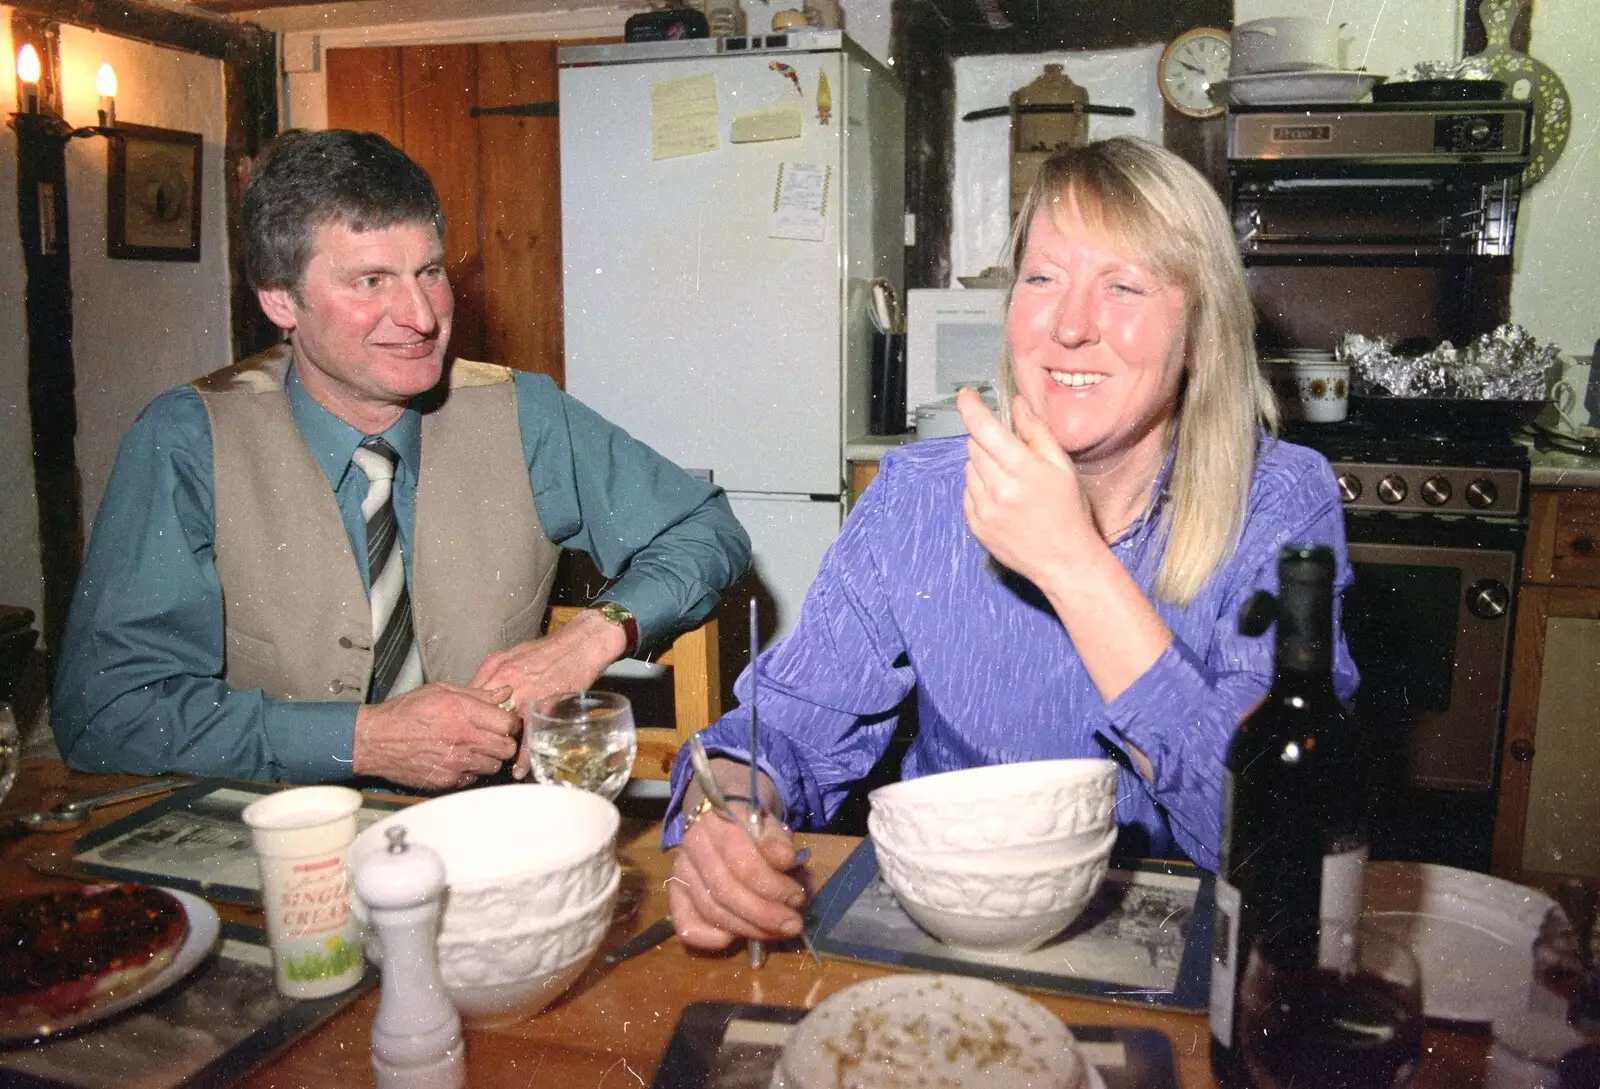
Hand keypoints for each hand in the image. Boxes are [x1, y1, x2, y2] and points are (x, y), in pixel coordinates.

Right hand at [353, 683, 520, 789]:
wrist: (376, 740)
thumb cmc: (405, 712)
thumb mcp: (441, 691)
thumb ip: (477, 694)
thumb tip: (504, 693)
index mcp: (464, 713)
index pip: (509, 723)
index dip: (510, 722)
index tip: (504, 722)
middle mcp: (463, 739)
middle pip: (507, 748)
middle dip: (504, 742)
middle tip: (493, 736)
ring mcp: (456, 763)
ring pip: (493, 765)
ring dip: (489, 757)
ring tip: (473, 748)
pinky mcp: (447, 781)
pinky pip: (473, 778)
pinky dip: (470, 770)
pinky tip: (457, 759)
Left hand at [471, 609, 628, 777]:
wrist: (581, 643)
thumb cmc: (548, 649)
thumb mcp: (511, 653)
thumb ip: (491, 672)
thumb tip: (476, 691)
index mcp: (497, 671)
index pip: (470, 700)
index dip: (465, 719)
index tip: (462, 732)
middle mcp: (507, 684)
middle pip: (483, 718)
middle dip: (478, 737)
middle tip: (474, 753)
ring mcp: (527, 696)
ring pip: (504, 730)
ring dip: (498, 749)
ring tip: (493, 765)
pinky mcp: (546, 706)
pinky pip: (530, 737)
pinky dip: (524, 757)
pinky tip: (518, 771)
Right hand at [668, 803, 808, 951]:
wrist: (723, 820)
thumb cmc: (752, 827)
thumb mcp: (771, 825)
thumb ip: (778, 841)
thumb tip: (785, 860)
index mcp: (718, 823)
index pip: (743, 864)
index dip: (772, 887)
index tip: (797, 897)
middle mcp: (692, 846)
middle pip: (725, 892)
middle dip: (763, 915)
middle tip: (791, 925)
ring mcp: (680, 871)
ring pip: (710, 911)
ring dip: (747, 929)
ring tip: (775, 932)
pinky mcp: (675, 893)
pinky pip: (686, 925)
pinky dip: (710, 938)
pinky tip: (734, 939)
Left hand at [959, 388, 1098, 586]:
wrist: (1065, 561)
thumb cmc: (1069, 512)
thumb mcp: (1062, 467)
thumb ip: (1036, 432)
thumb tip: (1016, 404)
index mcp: (1022, 469)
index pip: (984, 427)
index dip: (970, 406)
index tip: (966, 395)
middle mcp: (998, 488)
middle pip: (974, 445)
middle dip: (988, 440)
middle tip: (1012, 454)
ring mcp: (983, 509)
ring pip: (969, 468)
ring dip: (983, 466)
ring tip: (1011, 482)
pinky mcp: (976, 525)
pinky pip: (967, 492)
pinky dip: (979, 488)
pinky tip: (1003, 499)